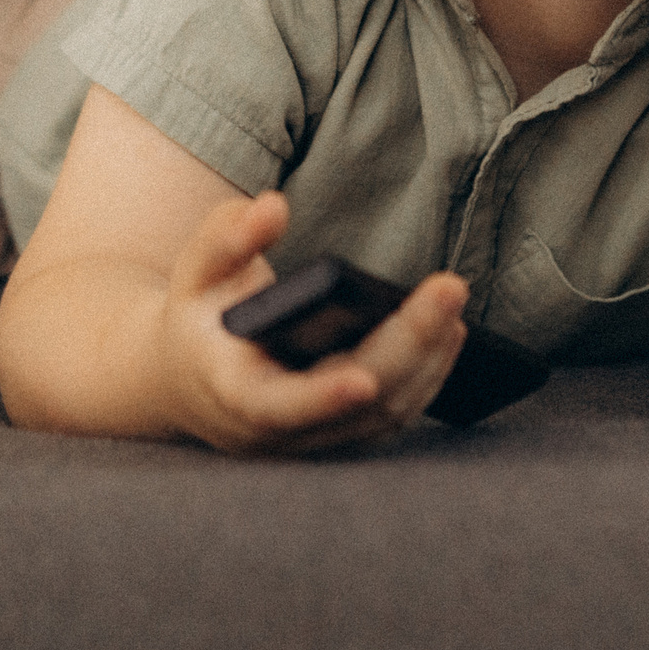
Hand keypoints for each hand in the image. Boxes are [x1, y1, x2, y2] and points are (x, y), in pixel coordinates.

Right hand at [148, 191, 467, 454]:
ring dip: (429, 360)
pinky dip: (428, 374)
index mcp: (233, 396)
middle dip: (410, 346)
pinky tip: (450, 331)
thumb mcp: (197, 270)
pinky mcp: (344, 435)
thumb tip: (272, 208)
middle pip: (358, 405)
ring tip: (453, 302)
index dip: (320, 400)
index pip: (277, 409)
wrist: (195, 375)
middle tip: (450, 288)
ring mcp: (315, 441)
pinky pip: (394, 414)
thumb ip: (226, 236)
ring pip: (385, 415)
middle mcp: (278, 433)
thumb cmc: (201, 315)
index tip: (361, 381)